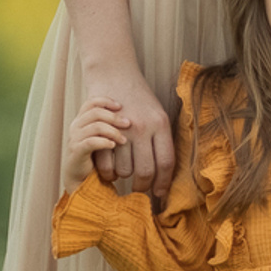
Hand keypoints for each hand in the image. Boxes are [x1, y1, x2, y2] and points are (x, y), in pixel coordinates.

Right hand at [63, 96, 130, 188]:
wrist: (82, 178)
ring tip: (124, 140)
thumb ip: (112, 124)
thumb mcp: (106, 136)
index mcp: (82, 119)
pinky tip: (113, 146)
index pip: (92, 102)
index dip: (106, 101)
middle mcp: (76, 126)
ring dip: (113, 131)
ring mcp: (74, 139)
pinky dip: (104, 142)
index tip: (121, 106)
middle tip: (129, 124)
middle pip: (95, 111)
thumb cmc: (98, 155)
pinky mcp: (76, 152)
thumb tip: (132, 114)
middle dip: (114, 116)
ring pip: (95, 126)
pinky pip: (90, 142)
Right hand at [84, 65, 172, 192]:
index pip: (166, 162)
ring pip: (125, 170)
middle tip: (139, 190)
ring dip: (123, 178)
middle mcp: (144, 128)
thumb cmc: (139, 99)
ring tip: (123, 176)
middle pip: (146, 170)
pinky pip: (106, 163)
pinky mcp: (103, 132)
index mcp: (161, 125)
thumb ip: (163, 139)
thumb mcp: (158, 115)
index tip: (160, 194)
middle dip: (143, 186)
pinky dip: (108, 173)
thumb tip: (167, 170)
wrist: (115, 76)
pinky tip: (110, 172)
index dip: (163, 183)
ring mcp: (122, 130)